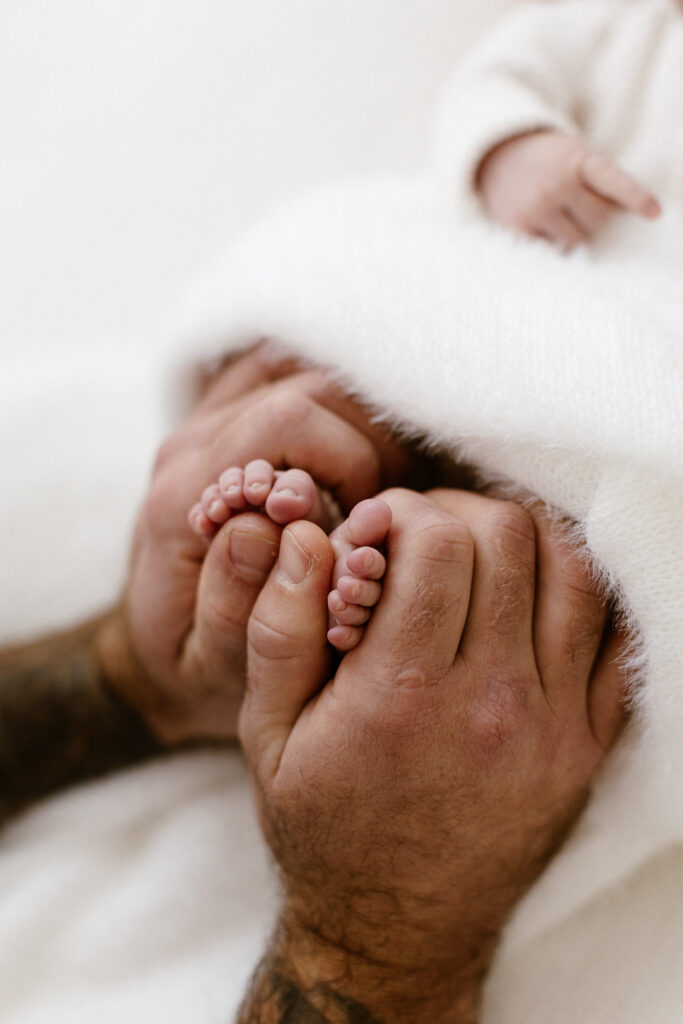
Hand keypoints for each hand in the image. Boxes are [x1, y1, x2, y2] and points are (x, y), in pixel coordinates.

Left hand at [99, 344, 411, 745]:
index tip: (361, 527)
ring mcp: (199, 428)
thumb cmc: (193, 668)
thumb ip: (237, 601)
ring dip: (352, 424)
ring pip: (301, 374)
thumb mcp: (213, 664)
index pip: (287, 422)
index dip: (349, 462)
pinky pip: (279, 374)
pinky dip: (323, 403)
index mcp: (183, 499)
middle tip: (371, 513)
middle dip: (363, 445)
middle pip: (304, 389)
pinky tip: (341, 452)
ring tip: (361, 491)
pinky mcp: (216, 424)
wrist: (150, 652)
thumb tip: (274, 520)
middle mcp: (188, 448)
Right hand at [238, 489, 624, 1022]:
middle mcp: (490, 703)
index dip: (402, 510)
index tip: (377, 531)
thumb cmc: (322, 824)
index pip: (436, 540)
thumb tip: (308, 539)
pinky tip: (534, 591)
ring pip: (573, 572)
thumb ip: (277, 628)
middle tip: (422, 535)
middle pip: (507, 539)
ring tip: (478, 551)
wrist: (394, 928)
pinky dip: (580, 593)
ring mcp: (552, 725)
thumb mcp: (266, 733)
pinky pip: (614, 638)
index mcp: (402, 694)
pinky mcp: (586, 746)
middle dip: (456, 512)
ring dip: (523, 537)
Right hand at [477, 129, 659, 250]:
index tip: (654, 212)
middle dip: (592, 220)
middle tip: (575, 208)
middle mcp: (557, 182)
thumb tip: (622, 215)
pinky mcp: (518, 226)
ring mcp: (536, 205)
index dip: (635, 197)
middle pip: (598, 221)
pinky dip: (550, 244)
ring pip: (575, 241)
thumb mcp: (573, 157)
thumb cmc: (545, 161)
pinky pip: (550, 251)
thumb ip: (598, 182)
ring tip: (555, 217)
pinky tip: (540, 227)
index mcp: (577, 160)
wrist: (495, 156)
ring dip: (571, 235)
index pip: (613, 181)